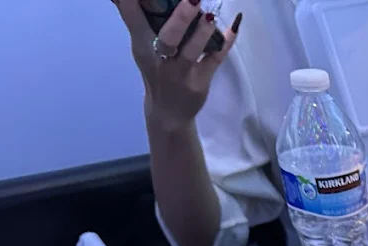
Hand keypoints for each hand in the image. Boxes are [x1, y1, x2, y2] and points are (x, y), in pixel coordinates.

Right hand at [111, 0, 240, 133]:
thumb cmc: (155, 71)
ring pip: (192, 51)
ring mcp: (181, 72)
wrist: (168, 113)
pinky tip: (235, 26)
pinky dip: (226, 43)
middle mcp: (160, 58)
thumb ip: (138, 19)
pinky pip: (215, 59)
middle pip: (168, 38)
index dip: (131, 2)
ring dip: (202, 33)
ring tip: (210, 14)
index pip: (132, 17)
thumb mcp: (142, 47)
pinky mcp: (200, 81)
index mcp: (142, 45)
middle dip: (180, 18)